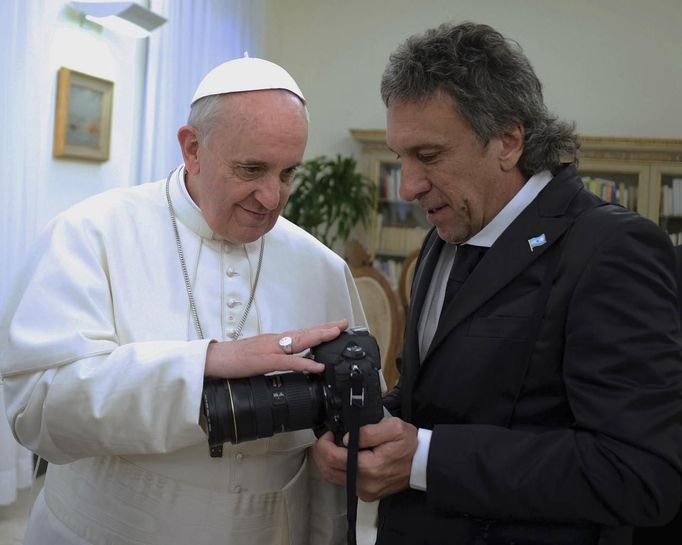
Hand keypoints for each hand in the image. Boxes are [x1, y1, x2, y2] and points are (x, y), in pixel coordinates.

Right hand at [204, 319, 347, 377]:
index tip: (333, 327)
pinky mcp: (265, 361)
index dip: (317, 330)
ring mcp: (270, 349)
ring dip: (319, 337)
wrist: (211, 359)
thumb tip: (285, 362)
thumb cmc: (231, 360)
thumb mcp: (256, 357)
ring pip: (300, 341)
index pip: (300, 333)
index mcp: (272, 341)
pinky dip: (305, 363)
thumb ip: (271, 358)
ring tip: (336, 334)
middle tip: (344, 323)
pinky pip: (289, 362)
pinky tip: (318, 365)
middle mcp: (274, 340)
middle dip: (325, 328)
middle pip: (305, 332)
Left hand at [313, 416, 417, 501]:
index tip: (328, 434)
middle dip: (321, 453)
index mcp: (368, 467)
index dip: (324, 444)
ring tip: (331, 446)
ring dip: (327, 461)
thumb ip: (367, 432)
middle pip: (327, 470)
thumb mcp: (393, 427)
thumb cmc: (410, 445)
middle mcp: (364, 483)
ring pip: (333, 478)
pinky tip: (342, 457)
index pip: (332, 458)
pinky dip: (338, 469)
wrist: (423, 464)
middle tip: (325, 439)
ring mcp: (365, 491)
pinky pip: (344, 482)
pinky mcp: (367, 493)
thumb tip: (346, 439)